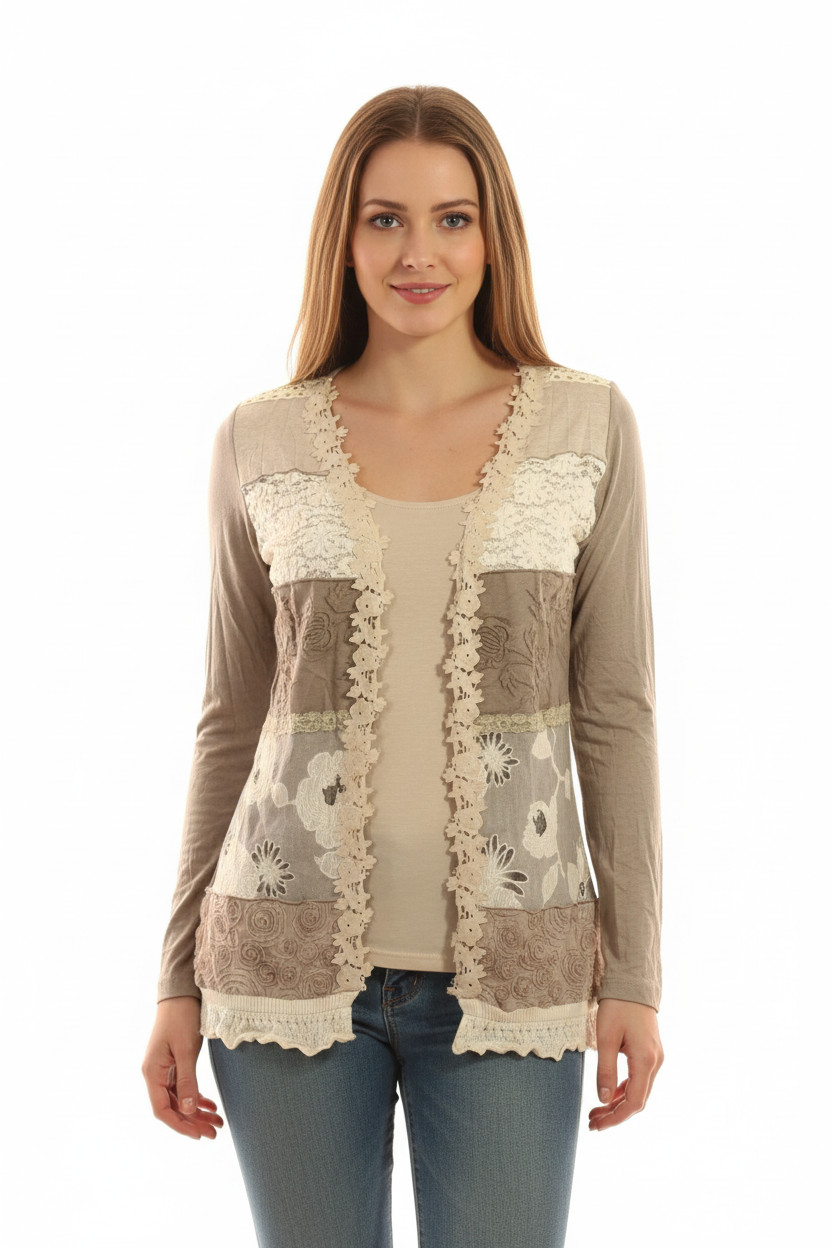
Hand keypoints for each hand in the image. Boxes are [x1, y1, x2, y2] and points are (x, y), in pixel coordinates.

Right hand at [142, 996, 223, 1139]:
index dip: (181, 1125)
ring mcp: (164, 1069)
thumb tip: (190, 1111)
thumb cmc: (181, 1017)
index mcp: (152, 1073)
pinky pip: (183, 1088)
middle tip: (215, 1132)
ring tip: (218, 1122)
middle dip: (193, 1122)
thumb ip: (187, 1080)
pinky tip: (211, 1105)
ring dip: (198, 1112)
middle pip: (173, 1107)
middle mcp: (155, 1074)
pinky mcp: (174, 1063)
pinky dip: (197, 1097)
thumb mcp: (186, 1050)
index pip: (162, 1110)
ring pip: (180, 1099)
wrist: (181, 993)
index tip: (200, 1135)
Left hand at [588, 997, 663, 1131]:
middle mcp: (655, 1062)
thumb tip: (603, 1100)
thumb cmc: (618, 1006)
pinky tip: (608, 1094)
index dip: (615, 1118)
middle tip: (592, 1122)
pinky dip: (623, 1090)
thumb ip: (605, 1069)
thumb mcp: (606, 1037)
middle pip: (637, 1100)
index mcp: (646, 1061)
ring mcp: (655, 1058)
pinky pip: (638, 1079)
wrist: (633, 983)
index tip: (597, 1126)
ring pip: (638, 1091)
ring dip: (618, 1103)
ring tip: (596, 1112)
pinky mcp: (650, 1052)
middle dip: (615, 1114)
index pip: (633, 1102)